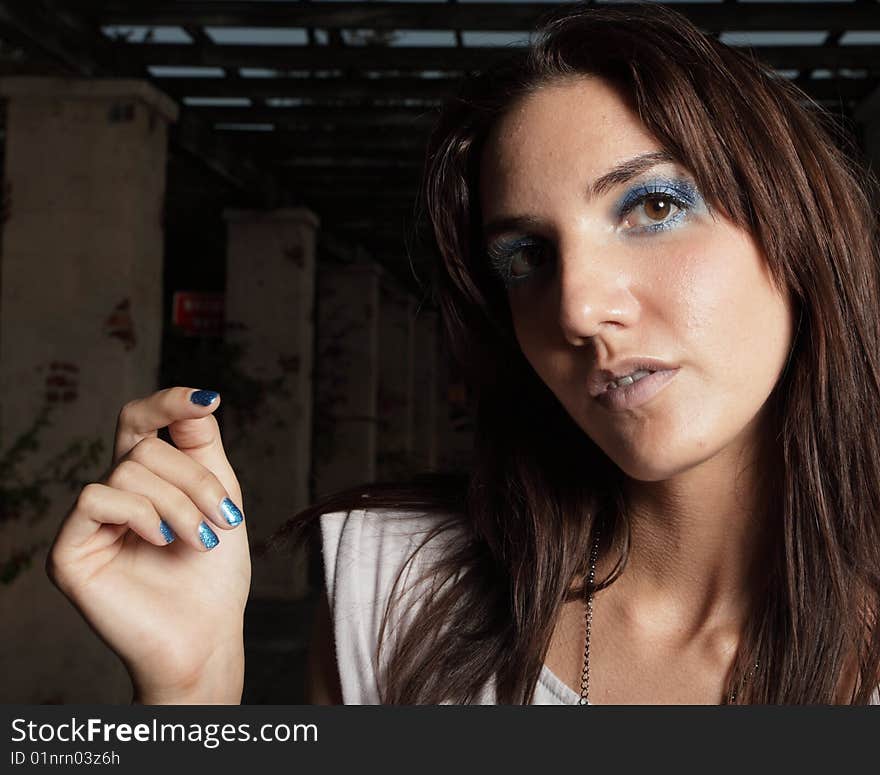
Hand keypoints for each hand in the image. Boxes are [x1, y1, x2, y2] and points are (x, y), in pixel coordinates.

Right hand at [46, 387, 250, 703]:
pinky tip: (161, 540)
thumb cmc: (214, 573)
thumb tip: (199, 399)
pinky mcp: (70, 551)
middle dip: (197, 481)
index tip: (208, 401)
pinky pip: (96, 498)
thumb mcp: (220, 496)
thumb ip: (202, 447)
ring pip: (128, 471)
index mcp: (147, 481)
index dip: (169, 403)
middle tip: (226, 519)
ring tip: (200, 540)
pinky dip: (139, 513)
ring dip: (180, 504)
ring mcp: (90, 523)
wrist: (207, 634)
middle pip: (146, 449)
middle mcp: (115, 495)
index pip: (141, 422)